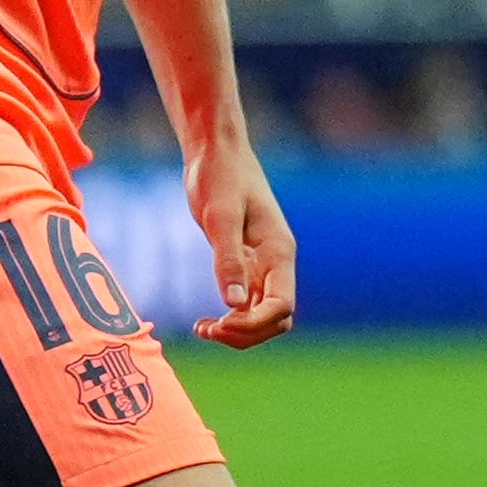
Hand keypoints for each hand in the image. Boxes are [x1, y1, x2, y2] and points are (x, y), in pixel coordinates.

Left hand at [185, 145, 297, 348]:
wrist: (218, 153)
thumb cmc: (219, 178)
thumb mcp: (219, 217)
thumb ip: (228, 260)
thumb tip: (234, 304)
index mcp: (278, 252)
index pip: (281, 306)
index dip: (254, 324)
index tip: (219, 324)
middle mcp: (276, 263)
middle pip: (277, 319)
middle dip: (247, 333)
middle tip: (208, 329)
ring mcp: (264, 265)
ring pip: (265, 316)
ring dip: (240, 331)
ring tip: (204, 328)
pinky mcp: (248, 263)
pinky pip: (250, 304)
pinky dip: (233, 319)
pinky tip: (207, 319)